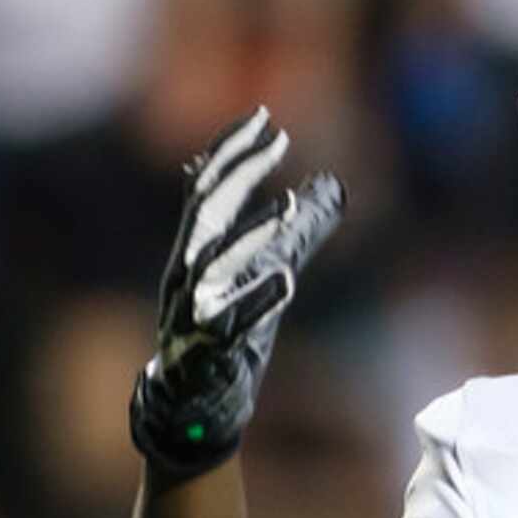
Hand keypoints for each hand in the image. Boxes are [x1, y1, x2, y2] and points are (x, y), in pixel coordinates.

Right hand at [130, 107, 344, 476]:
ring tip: (289, 207)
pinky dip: (256, 301)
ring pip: (212, 265)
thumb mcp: (266, 269)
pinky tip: (286, 281)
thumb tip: (331, 186)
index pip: (207, 188)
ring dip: (250, 235)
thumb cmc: (229, 328)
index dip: (232, 151)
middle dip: (238, 173)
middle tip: (276, 141)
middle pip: (206, 213)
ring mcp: (192, 310)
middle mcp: (186, 273)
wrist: (194, 400)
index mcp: (196, 249)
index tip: (264, 117)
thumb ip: (297, 230)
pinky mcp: (208, 347)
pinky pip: (230, 322)